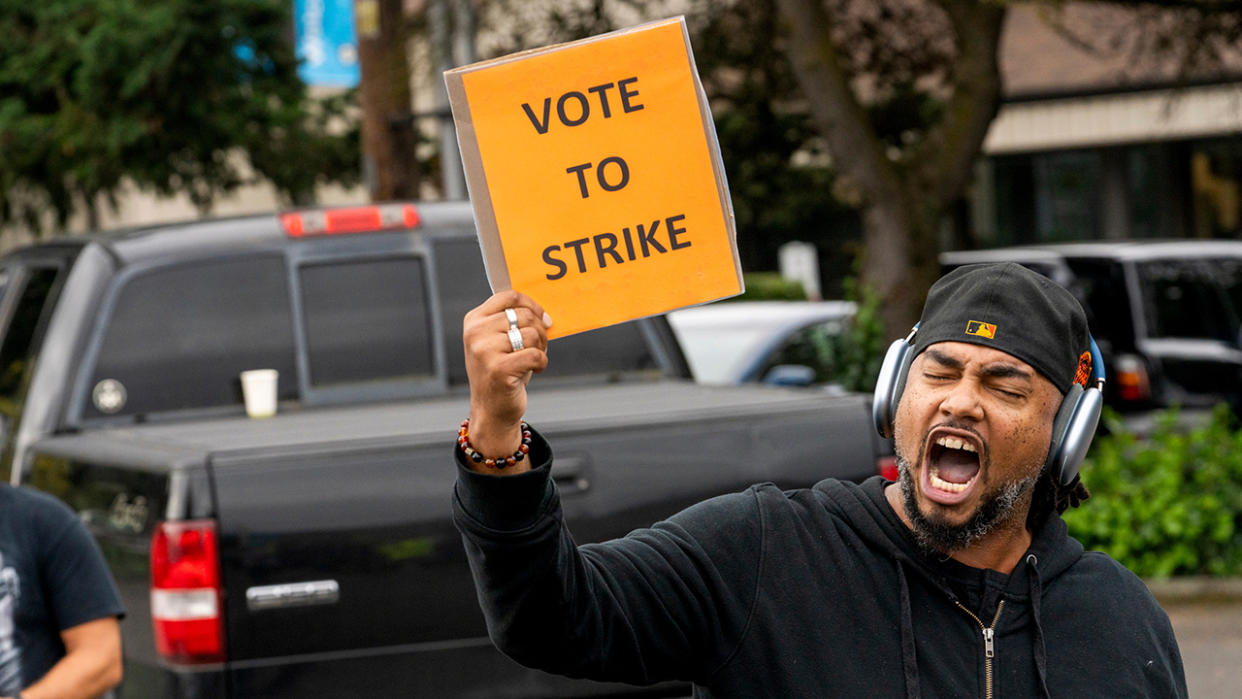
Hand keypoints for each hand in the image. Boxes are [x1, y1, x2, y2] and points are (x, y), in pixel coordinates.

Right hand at [463, 290, 550, 465]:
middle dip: (540, 329)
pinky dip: (542, 363)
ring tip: (535, 359)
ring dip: (541, 347)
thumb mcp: (499, 341)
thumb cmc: (501, 372)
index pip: (509, 296)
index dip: (531, 304)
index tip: (542, 318)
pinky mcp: (499, 369)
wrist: (491, 409)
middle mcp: (475, 333)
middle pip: (523, 314)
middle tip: (540, 345)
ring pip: (531, 334)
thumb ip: (512, 322)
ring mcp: (485, 351)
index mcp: (474, 320)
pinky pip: (535, 355)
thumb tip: (543, 312)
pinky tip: (535, 370)